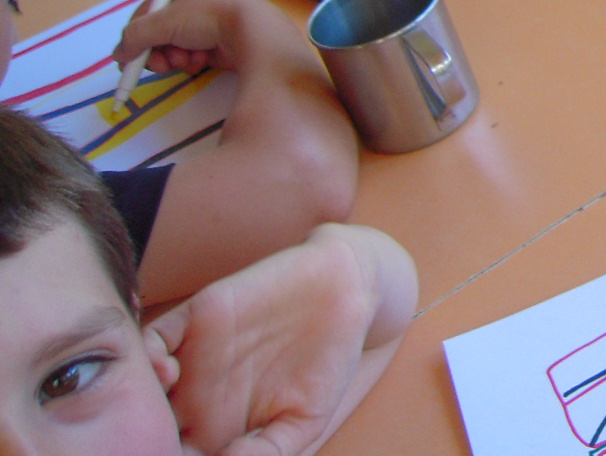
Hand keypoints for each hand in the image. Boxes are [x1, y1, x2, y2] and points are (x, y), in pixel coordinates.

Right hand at [113, 0, 248, 79]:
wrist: (250, 30)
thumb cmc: (205, 17)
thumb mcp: (163, 22)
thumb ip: (135, 37)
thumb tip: (119, 53)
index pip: (143, 14)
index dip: (134, 37)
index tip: (129, 58)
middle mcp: (189, 5)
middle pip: (156, 35)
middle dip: (156, 52)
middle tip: (161, 65)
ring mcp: (202, 25)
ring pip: (171, 49)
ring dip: (173, 58)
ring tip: (186, 59)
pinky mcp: (212, 44)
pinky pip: (189, 56)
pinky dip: (191, 61)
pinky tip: (201, 61)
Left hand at [150, 225, 380, 455]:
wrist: (346, 291)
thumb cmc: (328, 362)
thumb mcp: (306, 418)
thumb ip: (269, 450)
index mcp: (217, 429)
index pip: (177, 455)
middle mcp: (195, 398)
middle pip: (149, 428)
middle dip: (140, 441)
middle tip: (143, 448)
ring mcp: (190, 360)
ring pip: (143, 388)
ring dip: (134, 405)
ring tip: (146, 420)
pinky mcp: (194, 319)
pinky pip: (153, 341)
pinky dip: (148, 358)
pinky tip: (167, 372)